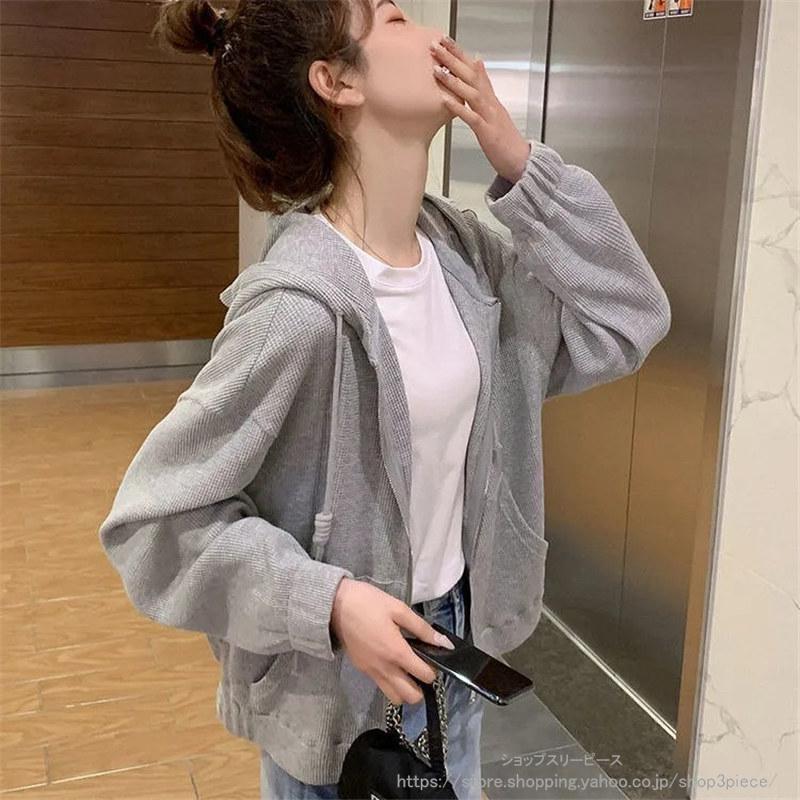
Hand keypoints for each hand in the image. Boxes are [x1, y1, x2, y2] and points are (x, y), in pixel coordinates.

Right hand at [330, 577, 454, 704]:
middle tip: (422, 669)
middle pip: (410, 697)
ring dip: (405, 690)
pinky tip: (392, 665)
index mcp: (396, 652)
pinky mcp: (362, 670)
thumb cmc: (369, 603)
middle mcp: (384, 668)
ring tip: (407, 671)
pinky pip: (381, 686)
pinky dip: (391, 683)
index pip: (424, 676)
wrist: (335, 605)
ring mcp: (371, 672)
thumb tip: (444, 643)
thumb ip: (422, 628)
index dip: (434, 670)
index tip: (433, 658)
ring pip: (395, 697)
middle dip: (421, 687)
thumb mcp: (398, 609)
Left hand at [430, 35, 532, 183]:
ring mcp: (490, 117)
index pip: (476, 70)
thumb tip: (479, 66)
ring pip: (472, 93)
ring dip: (454, 81)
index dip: (461, 55)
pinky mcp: (488, 132)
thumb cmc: (505, 140)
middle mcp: (491, 104)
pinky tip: (445, 100)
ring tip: (437, 69)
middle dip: (454, 59)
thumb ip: (486, 89)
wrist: (521, 161)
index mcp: (491, 99)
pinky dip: (458, 108)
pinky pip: (472, 118)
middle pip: (473, 76)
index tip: (446, 41)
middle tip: (437, 45)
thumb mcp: (495, 111)